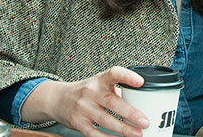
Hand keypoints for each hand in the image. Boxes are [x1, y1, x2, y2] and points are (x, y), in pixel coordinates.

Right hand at [20, 66, 148, 136]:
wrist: (57, 99)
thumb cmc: (84, 91)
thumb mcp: (99, 83)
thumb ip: (115, 90)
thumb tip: (138, 101)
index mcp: (100, 80)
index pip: (114, 73)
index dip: (127, 76)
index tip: (140, 82)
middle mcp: (90, 92)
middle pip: (112, 102)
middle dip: (130, 113)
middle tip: (144, 121)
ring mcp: (83, 108)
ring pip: (105, 120)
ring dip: (123, 129)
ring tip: (136, 133)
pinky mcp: (78, 122)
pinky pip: (95, 133)